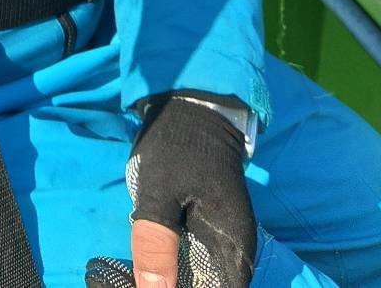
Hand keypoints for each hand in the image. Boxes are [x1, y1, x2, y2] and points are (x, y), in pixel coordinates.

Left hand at [85, 96, 255, 287]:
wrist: (191, 110)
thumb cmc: (178, 148)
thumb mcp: (159, 193)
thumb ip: (156, 243)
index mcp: (235, 249)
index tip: (158, 285)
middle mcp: (237, 252)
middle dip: (175, 284)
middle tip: (144, 277)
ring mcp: (225, 242)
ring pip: (202, 280)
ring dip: (174, 279)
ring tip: (144, 274)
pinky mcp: (210, 232)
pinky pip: (196, 263)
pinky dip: (175, 267)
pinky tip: (152, 265)